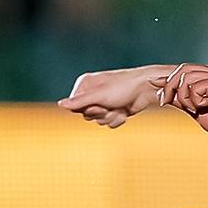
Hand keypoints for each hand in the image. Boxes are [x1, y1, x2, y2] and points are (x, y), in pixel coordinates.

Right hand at [58, 64, 172, 127]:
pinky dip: (118, 119)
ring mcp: (104, 102)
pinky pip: (109, 123)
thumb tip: (60, 105)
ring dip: (110, 117)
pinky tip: (125, 111)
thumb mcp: (99, 95)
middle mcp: (93, 93)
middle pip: (86, 115)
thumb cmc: (123, 87)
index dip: (86, 109)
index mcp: (85, 84)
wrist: (147, 89)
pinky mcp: (114, 110)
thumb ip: (79, 102)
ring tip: (119, 107)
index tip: (96, 105)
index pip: (74, 106)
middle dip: (100, 114)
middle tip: (109, 106)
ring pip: (98, 121)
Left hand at [168, 65, 207, 140]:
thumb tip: (164, 93)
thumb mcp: (195, 109)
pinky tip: (206, 107)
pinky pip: (194, 87)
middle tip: (164, 100)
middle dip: (170, 85)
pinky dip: (194, 101)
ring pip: (185, 78)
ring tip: (195, 109)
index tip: (154, 83)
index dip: (169, 77)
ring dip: (184, 97)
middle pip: (182, 70)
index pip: (185, 70)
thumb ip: (181, 99)